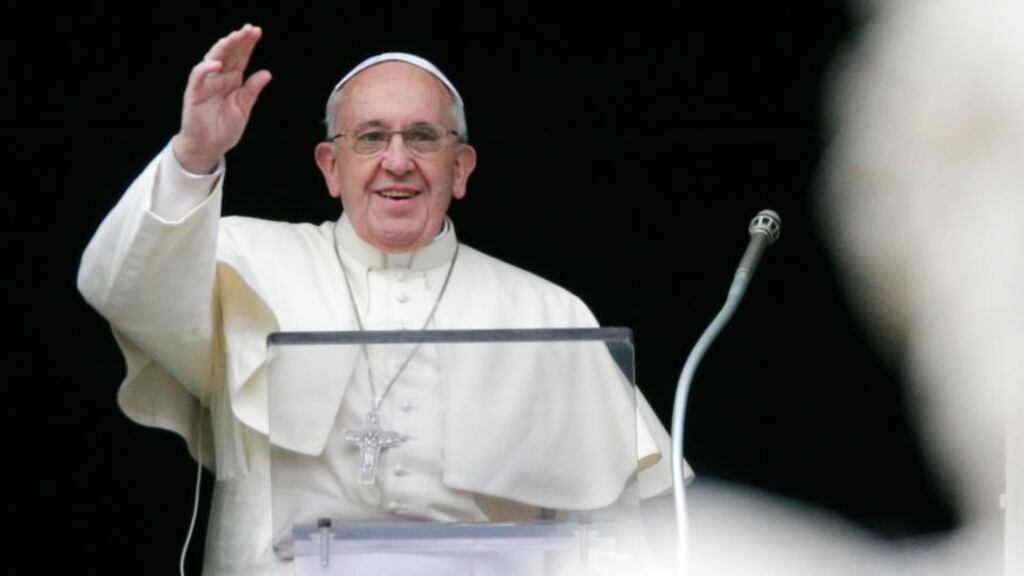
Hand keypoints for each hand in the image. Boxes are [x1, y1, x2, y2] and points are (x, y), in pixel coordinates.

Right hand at [172, 24, 271, 173]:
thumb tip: (267, 73)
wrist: (209, 147)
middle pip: (228, 55)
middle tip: (248, 29)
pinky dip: (205, 70)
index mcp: (232, 81)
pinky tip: (217, 64)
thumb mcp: (243, 108)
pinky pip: (198, 78)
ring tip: (234, 38)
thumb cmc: (224, 128)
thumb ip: (252, 90)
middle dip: (237, 41)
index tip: (257, 31)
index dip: (248, 44)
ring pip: (212, 60)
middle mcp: (218, 79)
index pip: (240, 58)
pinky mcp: (194, 94)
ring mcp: (205, 85)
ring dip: (222, 48)